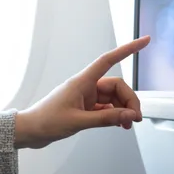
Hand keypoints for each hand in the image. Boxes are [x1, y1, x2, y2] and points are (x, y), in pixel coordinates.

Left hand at [13, 35, 149, 148]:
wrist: (29, 132)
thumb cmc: (45, 122)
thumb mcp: (77, 121)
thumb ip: (105, 119)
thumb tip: (129, 116)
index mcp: (81, 82)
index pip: (109, 60)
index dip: (127, 49)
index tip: (144, 41)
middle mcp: (85, 87)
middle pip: (116, 86)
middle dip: (129, 100)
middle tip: (135, 118)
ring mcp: (85, 97)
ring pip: (113, 98)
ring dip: (123, 110)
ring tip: (127, 125)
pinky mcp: (84, 108)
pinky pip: (106, 108)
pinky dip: (114, 115)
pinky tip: (119, 124)